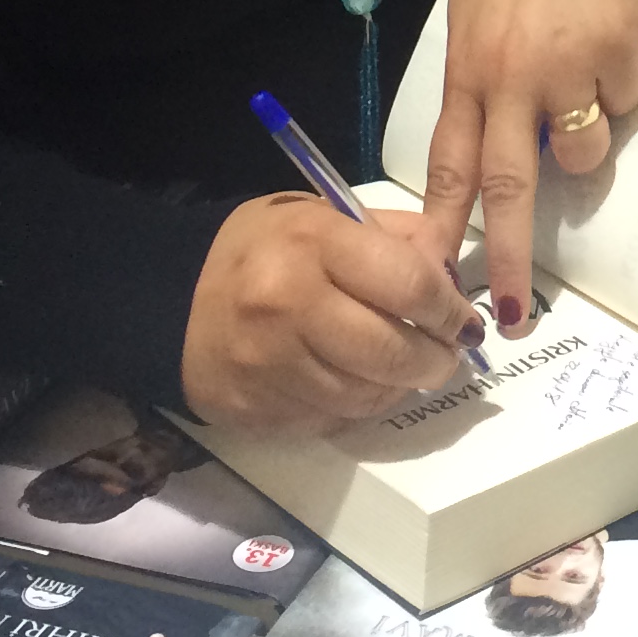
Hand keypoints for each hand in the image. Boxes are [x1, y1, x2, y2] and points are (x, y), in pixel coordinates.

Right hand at [180, 194, 481, 428]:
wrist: (172, 301)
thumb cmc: (262, 250)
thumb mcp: (325, 216)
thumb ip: (395, 238)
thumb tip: (453, 277)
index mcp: (311, 242)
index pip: (408, 285)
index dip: (449, 310)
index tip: (465, 321)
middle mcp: (287, 305)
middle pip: (393, 352)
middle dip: (435, 360)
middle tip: (446, 356)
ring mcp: (269, 367)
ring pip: (368, 396)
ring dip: (399, 387)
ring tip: (403, 368)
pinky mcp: (258, 412)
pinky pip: (333, 420)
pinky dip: (357, 406)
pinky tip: (355, 383)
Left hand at [412, 0, 637, 332]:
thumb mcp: (471, 21)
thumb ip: (480, 86)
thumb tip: (499, 154)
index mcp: (467, 71)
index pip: (448, 164)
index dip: (441, 226)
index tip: (432, 278)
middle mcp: (510, 77)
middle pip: (509, 187)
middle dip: (507, 256)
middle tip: (509, 312)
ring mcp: (565, 65)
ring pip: (584, 151)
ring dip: (588, 141)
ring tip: (584, 88)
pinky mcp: (616, 48)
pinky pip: (628, 100)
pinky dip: (624, 84)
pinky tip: (609, 38)